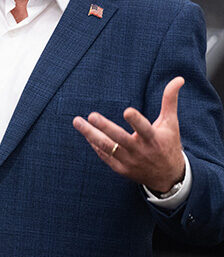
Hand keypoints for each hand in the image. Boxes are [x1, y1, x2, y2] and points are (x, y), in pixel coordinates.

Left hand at [72, 76, 185, 192]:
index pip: (144, 129)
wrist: (168, 177)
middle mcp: (140, 151)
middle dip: (104, 127)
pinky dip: (95, 145)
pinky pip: (105, 156)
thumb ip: (170, 101)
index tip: (127, 111)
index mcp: (153, 139)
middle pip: (120, 138)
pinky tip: (86, 134)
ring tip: (77, 122)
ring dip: (91, 134)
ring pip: (107, 148)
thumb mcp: (171, 123)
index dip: (136, 121)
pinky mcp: (121, 169)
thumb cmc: (167, 144)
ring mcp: (129, 161)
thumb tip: (179, 79)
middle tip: (91, 115)